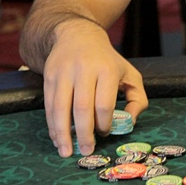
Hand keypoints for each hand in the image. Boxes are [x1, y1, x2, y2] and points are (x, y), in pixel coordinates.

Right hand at [42, 19, 147, 156]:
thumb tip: (129, 122)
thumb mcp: (129, 73)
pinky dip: (52, 125)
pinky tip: (57, 138)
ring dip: (63, 133)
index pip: (104, 103)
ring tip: (67, 151)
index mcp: (107, 69)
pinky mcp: (49, 76)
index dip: (104, 123)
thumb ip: (137, 98)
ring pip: (61, 108)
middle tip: (87, 151)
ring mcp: (64, 72)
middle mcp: (85, 69)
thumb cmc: (107, 60)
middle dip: (84, 133)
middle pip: (82, 107)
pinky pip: (48, 105)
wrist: (78, 36)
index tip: (105, 132)